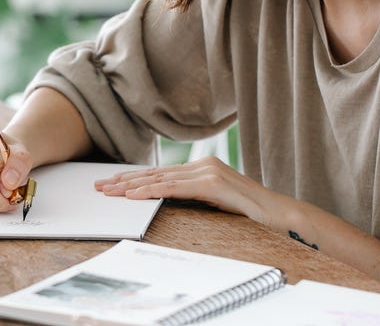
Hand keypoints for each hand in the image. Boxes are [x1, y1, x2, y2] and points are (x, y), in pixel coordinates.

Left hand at [94, 156, 274, 224]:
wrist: (280, 215)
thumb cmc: (249, 215)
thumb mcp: (214, 203)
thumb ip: (193, 197)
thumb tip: (164, 201)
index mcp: (201, 168)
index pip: (159, 173)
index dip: (133, 179)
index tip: (110, 184)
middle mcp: (202, 164)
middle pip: (155, 173)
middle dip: (124, 180)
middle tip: (99, 186)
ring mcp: (208, 171)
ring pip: (160, 179)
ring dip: (130, 186)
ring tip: (109, 191)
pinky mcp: (212, 182)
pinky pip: (175, 188)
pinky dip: (151, 191)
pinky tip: (133, 195)